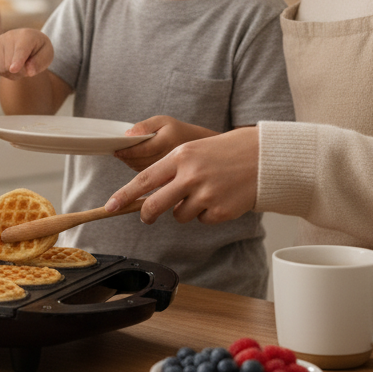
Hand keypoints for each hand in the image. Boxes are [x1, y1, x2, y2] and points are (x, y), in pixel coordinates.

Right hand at [0, 28, 52, 77]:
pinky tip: (10, 65)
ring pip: (2, 68)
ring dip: (12, 74)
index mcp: (27, 36)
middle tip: (28, 67)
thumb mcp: (47, 54)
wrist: (28, 39)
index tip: (13, 69)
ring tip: (20, 66)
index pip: (20, 51)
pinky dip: (3, 72)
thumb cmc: (39, 48)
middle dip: (20, 73)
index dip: (17, 61)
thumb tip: (29, 71)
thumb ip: (40, 63)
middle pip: (10, 65)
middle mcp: (10, 36)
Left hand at [104, 126, 259, 224]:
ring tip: (204, 192)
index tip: (111, 205)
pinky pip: (201, 220)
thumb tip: (148, 194)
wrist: (261, 158)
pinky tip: (219, 197)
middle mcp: (190, 175)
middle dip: (147, 214)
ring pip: (179, 215)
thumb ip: (171, 170)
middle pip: (155, 205)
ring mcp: (205, 195)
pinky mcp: (219, 211)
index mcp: (180, 157)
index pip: (145, 179)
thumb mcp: (193, 151)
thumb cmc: (223, 153)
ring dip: (186, 209)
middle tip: (146, 216)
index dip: (125, 195)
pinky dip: (206, 213)